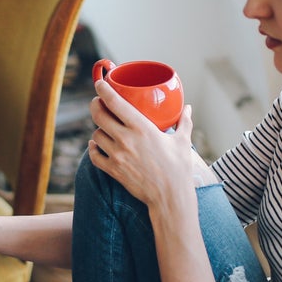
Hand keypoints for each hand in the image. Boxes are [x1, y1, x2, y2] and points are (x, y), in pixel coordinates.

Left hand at [88, 79, 199, 207]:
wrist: (170, 198)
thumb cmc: (179, 169)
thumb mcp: (183, 142)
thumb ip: (184, 122)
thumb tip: (187, 108)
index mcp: (142, 128)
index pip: (115, 102)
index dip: (103, 90)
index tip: (100, 83)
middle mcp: (126, 139)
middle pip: (99, 115)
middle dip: (95, 106)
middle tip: (98, 103)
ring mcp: (117, 156)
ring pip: (96, 135)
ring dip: (98, 129)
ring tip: (104, 127)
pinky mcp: (113, 170)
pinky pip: (94, 155)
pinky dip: (93, 149)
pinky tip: (97, 145)